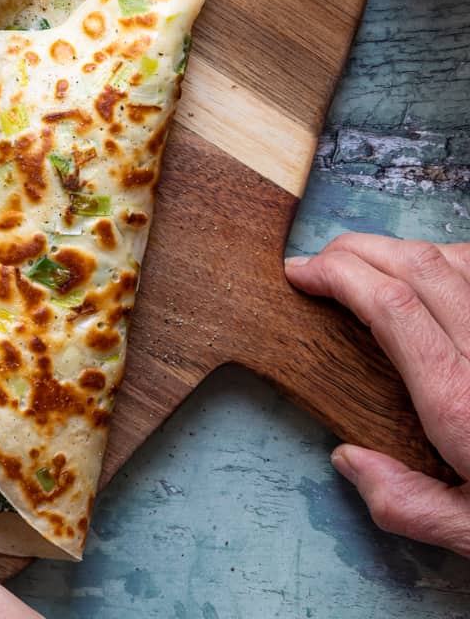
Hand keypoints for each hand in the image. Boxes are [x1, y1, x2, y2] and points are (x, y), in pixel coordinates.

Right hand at [285, 235, 469, 555]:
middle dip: (355, 249)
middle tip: (320, 260)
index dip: (335, 273)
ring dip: (401, 250)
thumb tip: (350, 461)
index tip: (300, 274)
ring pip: (454, 257)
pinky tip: (433, 272)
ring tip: (367, 264)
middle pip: (414, 265)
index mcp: (459, 404)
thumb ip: (409, 504)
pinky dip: (451, 258)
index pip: (386, 303)